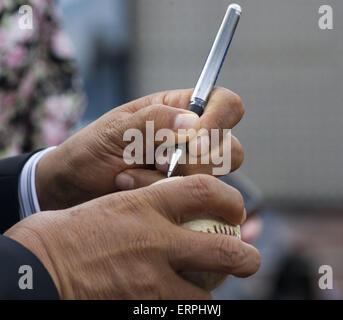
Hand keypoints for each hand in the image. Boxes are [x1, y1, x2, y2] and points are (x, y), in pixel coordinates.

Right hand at [5, 175, 259, 298]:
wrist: (37, 268)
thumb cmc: (72, 231)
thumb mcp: (115, 204)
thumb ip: (150, 207)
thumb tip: (178, 212)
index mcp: (145, 204)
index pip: (204, 190)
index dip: (230, 198)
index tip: (236, 209)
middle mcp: (155, 240)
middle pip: (222, 249)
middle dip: (245, 256)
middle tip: (249, 257)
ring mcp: (150, 279)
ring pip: (205, 293)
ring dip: (212, 288)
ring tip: (211, 283)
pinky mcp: (142, 307)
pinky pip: (181, 310)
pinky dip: (187, 304)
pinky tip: (181, 298)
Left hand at [36, 87, 244, 210]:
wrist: (75, 188)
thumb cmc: (92, 151)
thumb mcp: (115, 130)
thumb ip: (152, 122)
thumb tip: (193, 124)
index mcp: (179, 110)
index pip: (225, 104)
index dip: (220, 120)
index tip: (196, 142)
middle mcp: (192, 139)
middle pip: (230, 148)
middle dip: (196, 161)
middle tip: (157, 161)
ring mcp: (190, 170)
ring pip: (215, 178)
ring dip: (174, 180)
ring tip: (132, 175)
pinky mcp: (183, 196)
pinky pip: (195, 201)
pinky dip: (163, 196)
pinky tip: (134, 189)